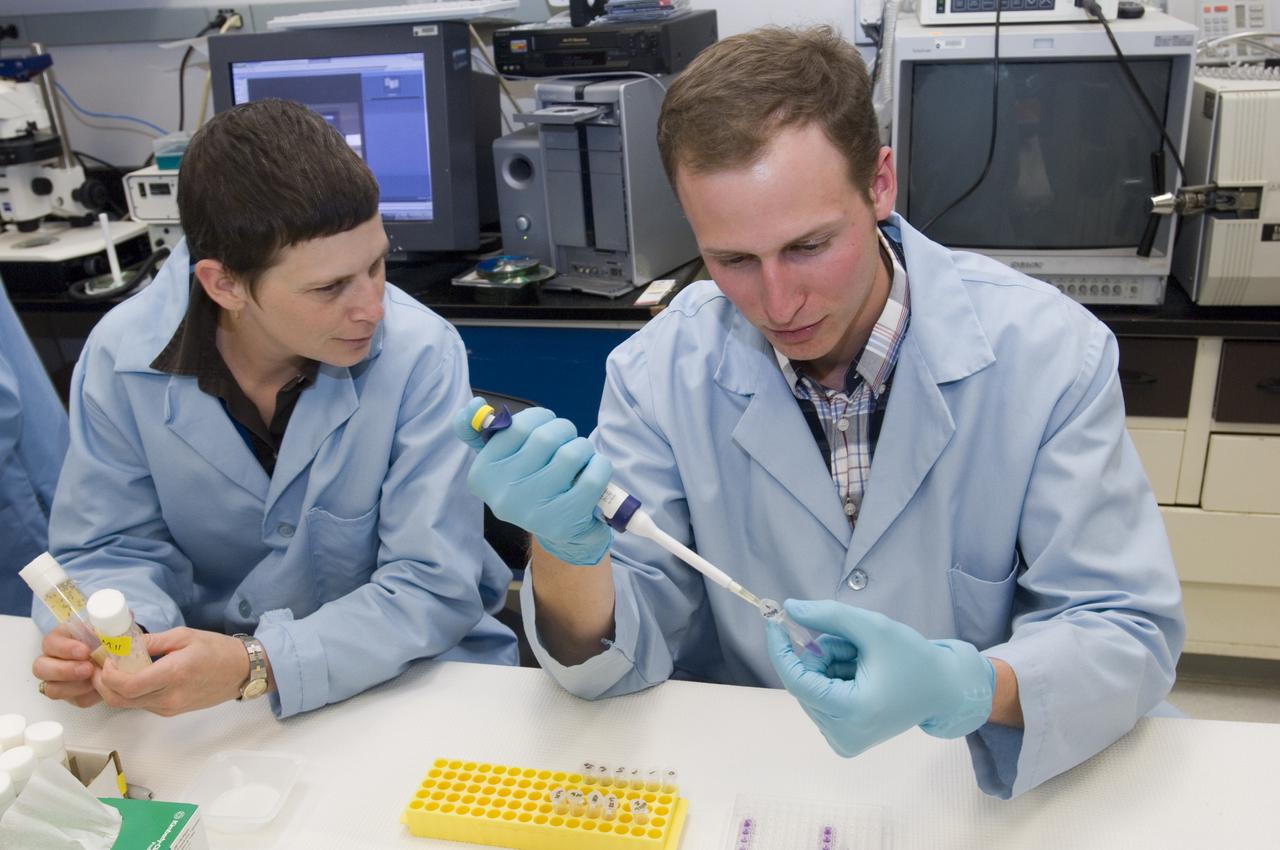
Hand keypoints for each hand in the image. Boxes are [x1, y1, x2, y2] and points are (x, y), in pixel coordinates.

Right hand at [33, 625, 101, 707]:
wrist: (117, 655)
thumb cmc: (106, 639)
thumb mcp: (103, 630)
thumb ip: (99, 632)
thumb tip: (105, 636)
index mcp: (58, 639)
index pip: (50, 643)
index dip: (65, 648)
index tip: (84, 651)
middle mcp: (51, 660)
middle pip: (40, 668)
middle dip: (64, 670)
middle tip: (87, 669)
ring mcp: (57, 680)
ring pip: (52, 689)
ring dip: (74, 687)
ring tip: (94, 680)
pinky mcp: (71, 695)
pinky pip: (75, 700)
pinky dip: (89, 695)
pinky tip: (98, 687)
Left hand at [93, 628, 254, 716]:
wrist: (241, 672)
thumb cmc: (217, 649)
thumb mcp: (184, 636)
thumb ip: (152, 641)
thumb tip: (123, 644)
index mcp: (172, 675)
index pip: (126, 685)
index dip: (107, 675)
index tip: (106, 659)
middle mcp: (168, 698)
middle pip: (119, 700)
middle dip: (102, 684)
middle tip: (99, 666)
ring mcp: (168, 708)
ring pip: (127, 705)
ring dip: (114, 689)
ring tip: (115, 669)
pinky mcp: (170, 712)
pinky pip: (141, 705)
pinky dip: (130, 693)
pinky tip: (133, 676)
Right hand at [452, 398, 612, 565]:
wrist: (561, 531)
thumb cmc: (531, 484)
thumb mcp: (501, 460)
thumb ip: (478, 430)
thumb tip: (474, 405)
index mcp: (483, 475)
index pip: (517, 425)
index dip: (540, 417)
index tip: (546, 423)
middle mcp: (503, 496)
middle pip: (546, 437)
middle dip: (564, 430)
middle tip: (567, 439)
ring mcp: (533, 512)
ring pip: (571, 454)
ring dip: (583, 447)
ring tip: (581, 455)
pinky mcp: (564, 521)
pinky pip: (592, 476)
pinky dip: (600, 465)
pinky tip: (593, 469)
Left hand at [767, 599, 993, 757]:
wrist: (943, 690)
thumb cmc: (913, 658)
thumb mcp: (873, 627)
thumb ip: (828, 615)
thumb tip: (789, 608)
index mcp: (853, 711)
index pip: (798, 681)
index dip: (782, 650)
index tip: (775, 621)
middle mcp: (844, 735)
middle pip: (806, 682)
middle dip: (822, 655)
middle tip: (855, 645)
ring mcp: (843, 743)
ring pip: (812, 689)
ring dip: (830, 666)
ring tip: (865, 662)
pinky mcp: (844, 742)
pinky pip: (821, 700)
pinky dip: (834, 680)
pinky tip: (863, 678)